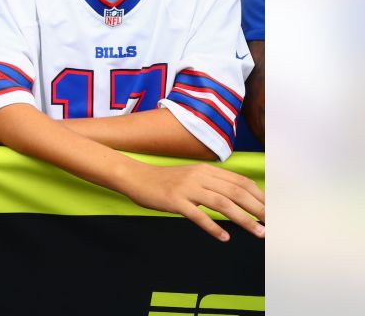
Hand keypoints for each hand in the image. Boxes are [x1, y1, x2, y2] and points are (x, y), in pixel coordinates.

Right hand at [120, 161, 264, 240]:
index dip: (259, 196)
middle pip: (236, 192)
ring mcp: (187, 188)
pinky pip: (198, 215)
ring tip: (259, 233)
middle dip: (258, 208)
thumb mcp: (191, 177)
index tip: (272, 209)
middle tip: (273, 224)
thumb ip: (212, 184)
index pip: (240, 181)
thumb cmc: (164, 181)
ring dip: (244, 220)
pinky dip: (213, 227)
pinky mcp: (174, 201)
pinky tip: (224, 238)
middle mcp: (199, 176)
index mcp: (206, 170)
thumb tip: (237, 198)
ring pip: (222, 203)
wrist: (135, 177)